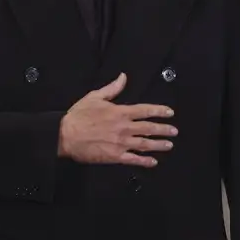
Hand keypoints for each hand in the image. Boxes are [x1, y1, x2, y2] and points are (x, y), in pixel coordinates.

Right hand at [58, 73, 175, 167]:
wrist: (65, 135)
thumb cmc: (79, 116)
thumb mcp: (95, 97)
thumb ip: (112, 88)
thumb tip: (123, 77)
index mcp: (120, 112)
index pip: (145, 110)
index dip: (159, 111)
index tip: (170, 112)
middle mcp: (124, 128)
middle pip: (149, 128)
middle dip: (164, 129)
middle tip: (174, 131)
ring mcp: (121, 143)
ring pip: (145, 144)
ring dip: (159, 145)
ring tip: (169, 145)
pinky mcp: (115, 156)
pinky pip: (133, 159)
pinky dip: (145, 161)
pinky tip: (153, 162)